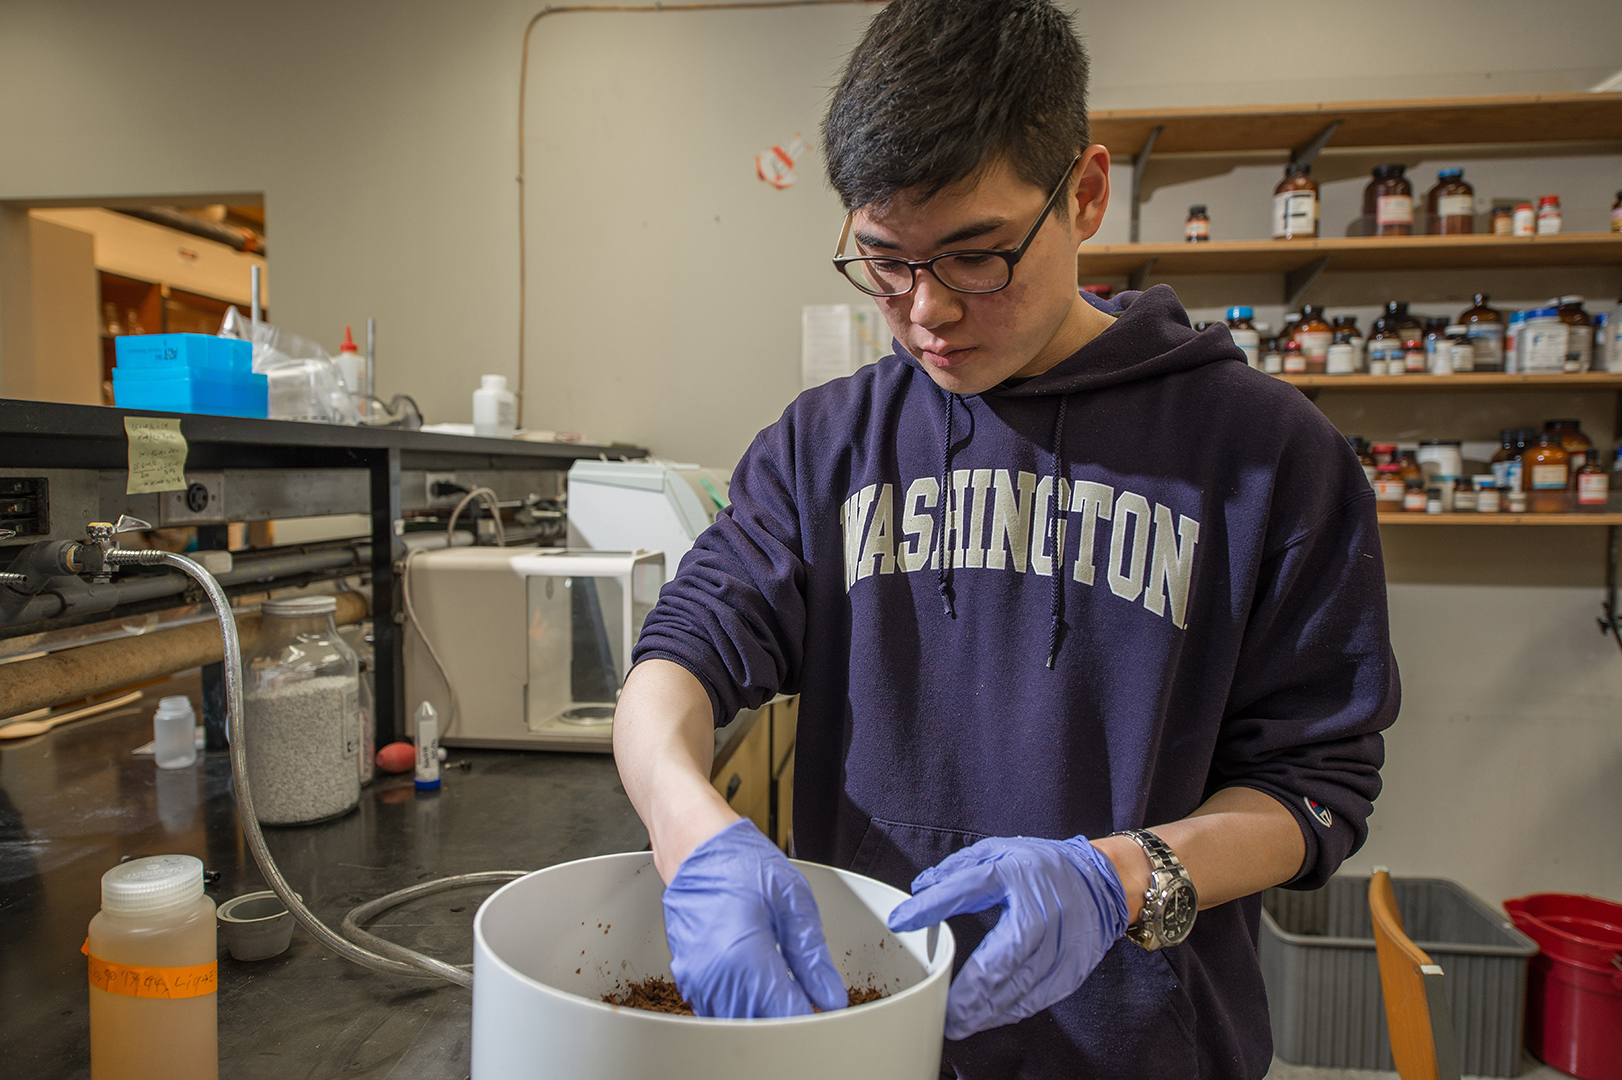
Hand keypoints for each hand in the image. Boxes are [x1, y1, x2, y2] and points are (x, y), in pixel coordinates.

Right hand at [662, 819, 847, 1017]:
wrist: (695, 844)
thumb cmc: (739, 861)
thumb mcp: (792, 901)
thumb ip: (811, 956)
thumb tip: (830, 995)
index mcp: (744, 955)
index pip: (786, 1014)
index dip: (813, 1018)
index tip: (828, 1009)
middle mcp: (714, 974)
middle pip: (760, 1026)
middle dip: (789, 1020)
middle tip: (810, 999)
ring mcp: (695, 978)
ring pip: (738, 1023)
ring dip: (764, 1016)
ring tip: (787, 990)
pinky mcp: (687, 976)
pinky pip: (718, 1009)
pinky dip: (742, 1007)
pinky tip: (759, 986)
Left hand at [887, 835, 1129, 1039]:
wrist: (1101, 882)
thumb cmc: (1043, 868)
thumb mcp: (999, 854)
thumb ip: (958, 870)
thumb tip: (921, 887)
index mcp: (1015, 876)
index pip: (966, 890)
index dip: (931, 906)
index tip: (901, 922)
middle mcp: (1038, 912)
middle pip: (997, 959)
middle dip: (966, 992)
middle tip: (940, 1010)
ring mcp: (1059, 944)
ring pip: (1017, 988)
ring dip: (985, 1011)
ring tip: (958, 1022)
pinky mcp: (1072, 968)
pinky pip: (1037, 998)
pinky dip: (1011, 1011)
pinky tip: (991, 1017)